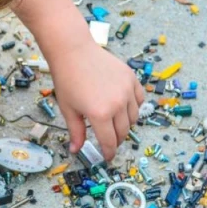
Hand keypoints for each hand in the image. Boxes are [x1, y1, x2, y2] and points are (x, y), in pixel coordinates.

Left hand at [49, 42, 143, 160]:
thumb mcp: (68, 109)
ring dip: (125, 124)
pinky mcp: (131, 78)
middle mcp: (117, 103)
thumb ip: (76, 131)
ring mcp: (127, 90)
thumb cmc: (67, 78)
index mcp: (100, 114)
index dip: (109, 152)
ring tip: (114, 123)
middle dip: (116, 140)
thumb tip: (75, 150)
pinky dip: (134, 106)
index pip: (110, 142)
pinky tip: (123, 106)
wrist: (73, 50)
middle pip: (123, 131)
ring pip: (134, 117)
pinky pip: (139, 99)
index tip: (108, 157)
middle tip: (109, 140)